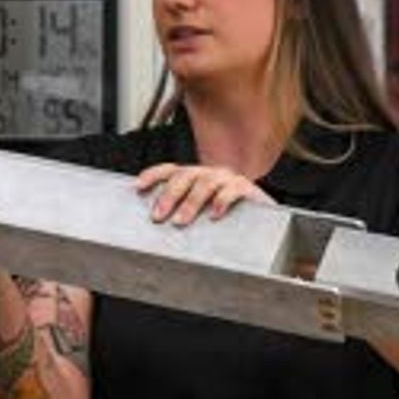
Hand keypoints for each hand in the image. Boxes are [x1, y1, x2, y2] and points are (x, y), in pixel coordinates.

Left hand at [135, 163, 267, 227]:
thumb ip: (179, 215)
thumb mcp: (199, 216)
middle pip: (184, 176)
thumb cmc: (224, 219)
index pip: (170, 171)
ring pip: (205, 183)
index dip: (153, 175)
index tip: (137, 186)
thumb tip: (154, 227)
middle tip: (158, 216)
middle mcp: (208, 174)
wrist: (260, 223)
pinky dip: (221, 201)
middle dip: (168, 195)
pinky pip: (232, 190)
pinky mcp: (246, 189)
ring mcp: (227, 179)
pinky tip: (214, 215)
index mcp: (193, 178)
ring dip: (190, 202)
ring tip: (180, 221)